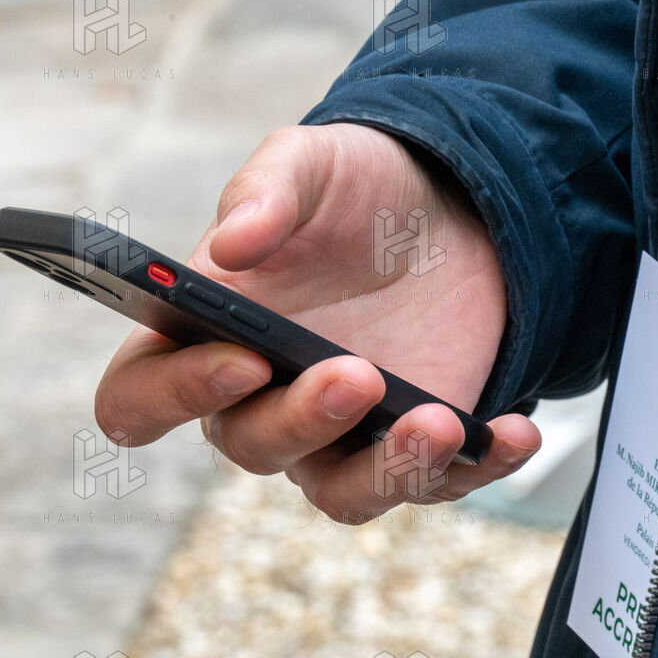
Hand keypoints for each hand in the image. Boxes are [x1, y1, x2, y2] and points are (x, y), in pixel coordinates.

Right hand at [94, 123, 539, 522]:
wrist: (452, 211)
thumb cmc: (357, 192)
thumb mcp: (312, 163)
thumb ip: (265, 191)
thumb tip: (231, 245)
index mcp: (204, 338)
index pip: (141, 397)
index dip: (174, 394)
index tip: (239, 360)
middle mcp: (264, 402)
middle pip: (255, 448)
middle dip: (303, 420)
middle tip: (356, 373)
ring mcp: (344, 436)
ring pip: (345, 494)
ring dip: (390, 470)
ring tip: (441, 421)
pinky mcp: (417, 446)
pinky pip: (441, 484)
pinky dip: (480, 466)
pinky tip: (516, 430)